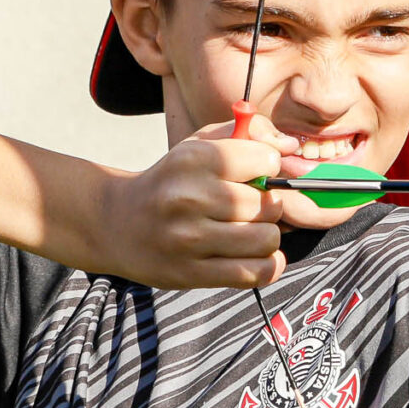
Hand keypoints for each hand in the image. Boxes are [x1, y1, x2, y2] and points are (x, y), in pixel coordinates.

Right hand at [92, 116, 292, 288]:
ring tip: (249, 231)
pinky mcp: (192, 273)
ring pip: (267, 239)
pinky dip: (267, 266)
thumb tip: (292, 146)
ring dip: (267, 237)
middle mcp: (191, 197)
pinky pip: (256, 273)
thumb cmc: (170, 181)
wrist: (116, 223)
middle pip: (269, 204)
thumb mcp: (198, 144)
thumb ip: (247, 133)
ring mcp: (190, 239)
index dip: (270, 169)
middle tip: (251, 208)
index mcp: (194, 159)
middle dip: (269, 206)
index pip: (266, 160)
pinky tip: (255, 255)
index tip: (257, 175)